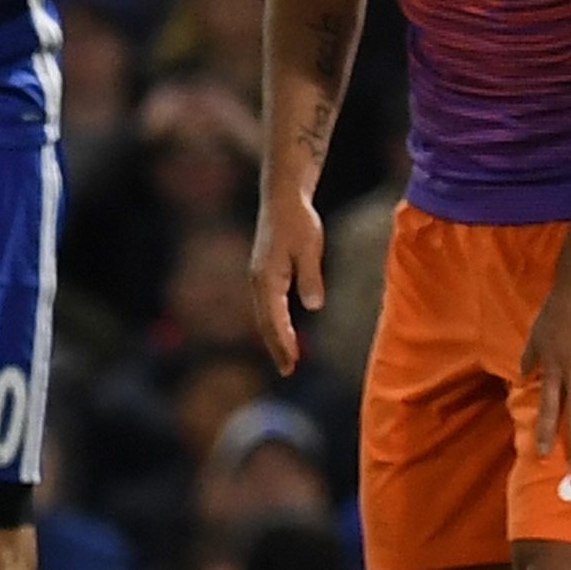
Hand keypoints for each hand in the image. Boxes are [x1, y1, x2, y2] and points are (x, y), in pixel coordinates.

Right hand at [252, 188, 326, 374]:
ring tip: (288, 358)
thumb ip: (310, 278)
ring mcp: (258, 278)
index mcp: (267, 278)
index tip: (292, 362)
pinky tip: (284, 332)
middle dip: (277, 347)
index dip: (283, 342)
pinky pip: (267, 305)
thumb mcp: (310, 248)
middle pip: (265, 322)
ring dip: (274, 338)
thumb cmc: (299, 221)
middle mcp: (258, 281)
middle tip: (288, 370)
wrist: (283, 199)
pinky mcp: (263, 273)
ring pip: (264, 315)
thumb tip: (312, 307)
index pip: (274, 318)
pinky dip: (274, 323)